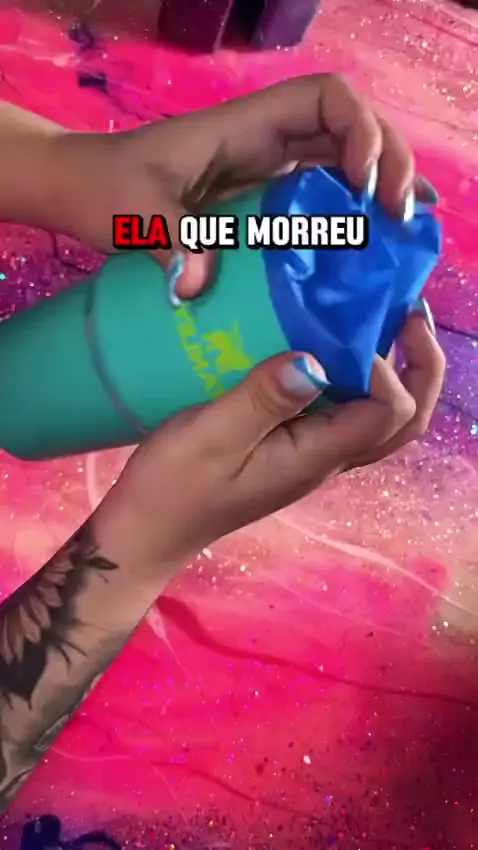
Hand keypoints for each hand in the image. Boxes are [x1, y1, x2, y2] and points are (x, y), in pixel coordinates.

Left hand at [58, 74, 437, 299]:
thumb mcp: (133, 212)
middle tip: (401, 220)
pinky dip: (353, 216)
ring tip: (403, 236)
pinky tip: (371, 248)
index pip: (327, 100)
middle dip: (389, 164)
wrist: (82, 193)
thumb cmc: (104, 187)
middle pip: (353, 129)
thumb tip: (197, 285)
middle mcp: (267, 142)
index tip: (362, 185)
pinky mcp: (263, 203)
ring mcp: (268, 171)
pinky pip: (322, 199)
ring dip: (380, 189)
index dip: (361, 131)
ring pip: (345, 162)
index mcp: (245, 127)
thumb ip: (169, 240)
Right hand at [93, 312, 444, 575]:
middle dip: (422, 367)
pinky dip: (361, 379)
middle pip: (404, 422)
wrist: (150, 528)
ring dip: (400, 373)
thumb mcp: (210, 436)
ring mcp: (313, 455)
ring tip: (386, 322)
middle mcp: (327, 459)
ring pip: (381, 419)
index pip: (387, 412)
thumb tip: (316, 361)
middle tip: (409, 314)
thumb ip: (263, 399)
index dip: (385, 368)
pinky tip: (335, 346)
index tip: (349, 327)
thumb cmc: (173, 486)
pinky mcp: (294, 446)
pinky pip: (347, 413)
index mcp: (315, 457)